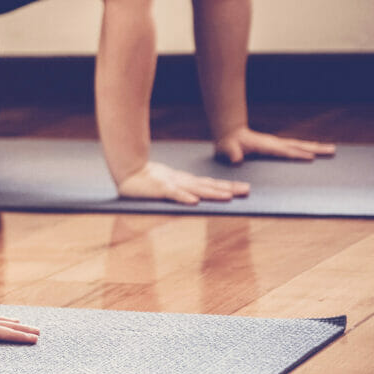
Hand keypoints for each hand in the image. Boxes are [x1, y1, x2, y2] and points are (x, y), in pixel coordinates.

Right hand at [117, 161, 249, 204]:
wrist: (126, 172)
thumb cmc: (145, 180)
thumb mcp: (166, 185)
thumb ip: (179, 191)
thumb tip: (195, 199)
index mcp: (185, 182)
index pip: (210, 184)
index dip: (227, 186)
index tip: (244, 189)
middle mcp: (182, 182)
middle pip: (209, 186)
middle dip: (228, 188)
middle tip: (247, 191)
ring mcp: (171, 185)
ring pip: (195, 189)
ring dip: (212, 193)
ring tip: (228, 197)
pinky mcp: (159, 189)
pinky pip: (173, 194)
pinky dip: (183, 197)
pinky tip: (194, 202)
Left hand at [215, 127, 335, 163]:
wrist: (229, 134)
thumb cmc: (228, 144)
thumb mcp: (227, 149)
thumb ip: (231, 154)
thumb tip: (235, 159)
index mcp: (265, 146)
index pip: (283, 151)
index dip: (296, 154)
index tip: (311, 157)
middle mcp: (274, 143)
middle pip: (298, 146)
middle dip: (315, 148)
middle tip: (332, 150)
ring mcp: (276, 143)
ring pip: (299, 145)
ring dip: (315, 147)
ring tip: (331, 149)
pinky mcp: (277, 145)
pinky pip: (295, 147)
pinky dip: (307, 148)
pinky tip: (316, 150)